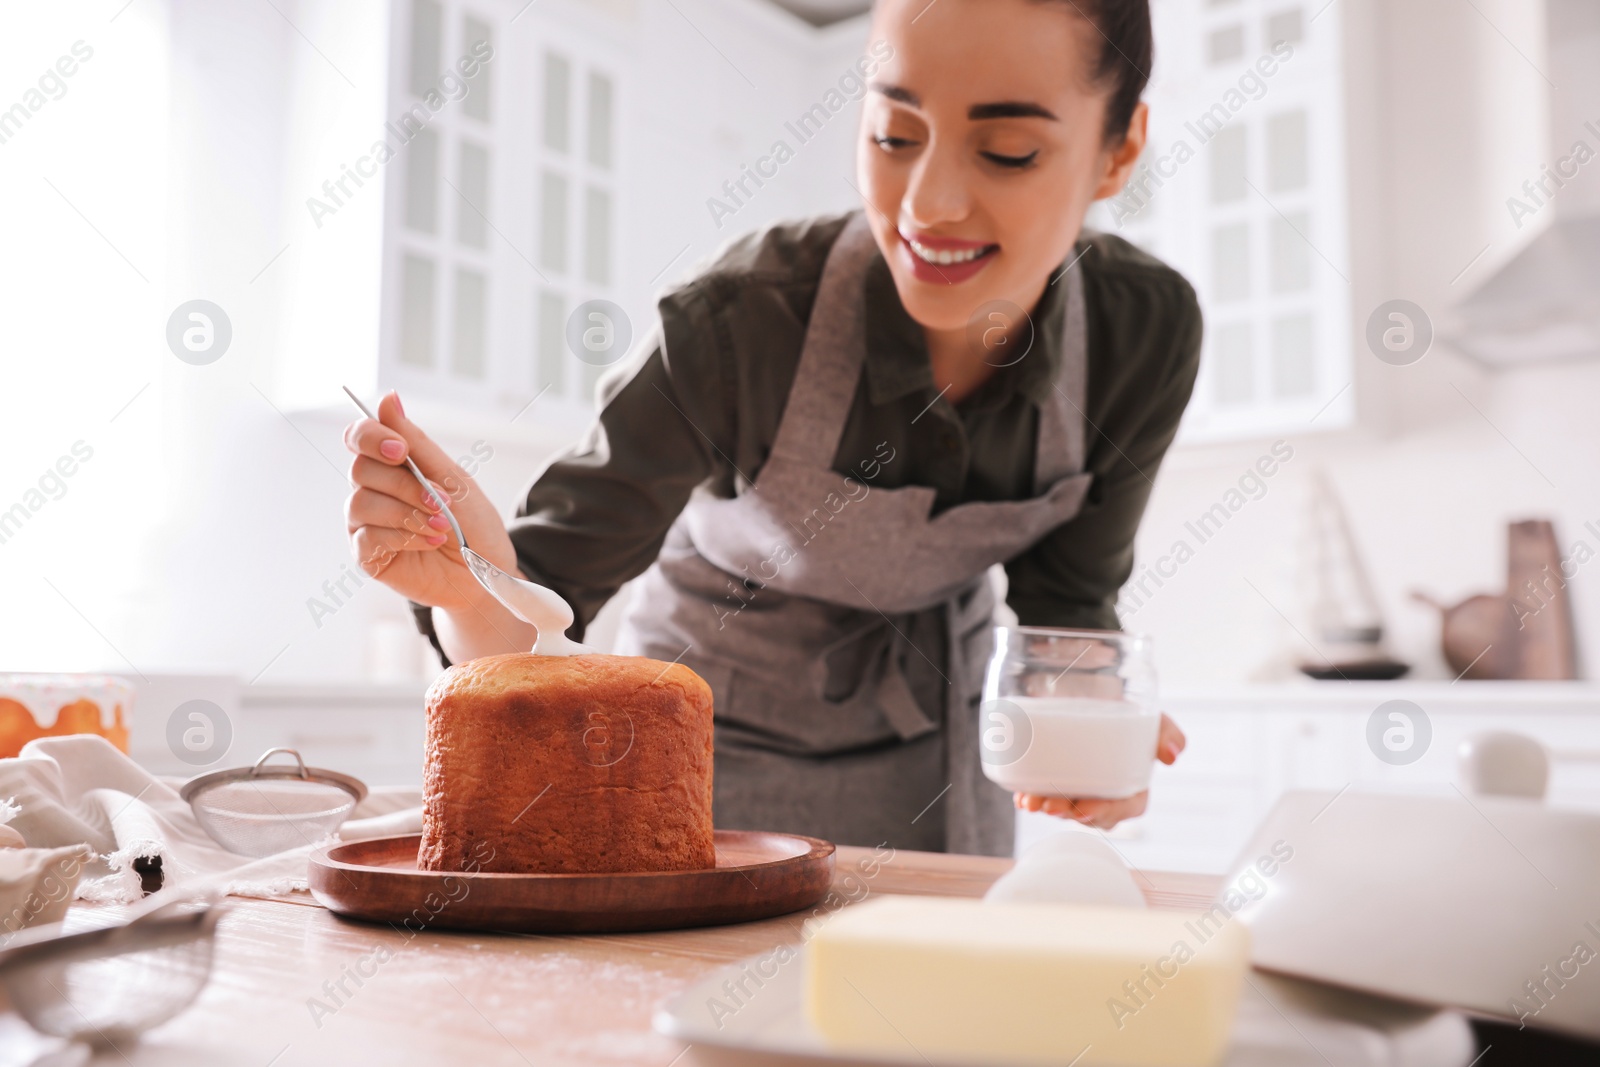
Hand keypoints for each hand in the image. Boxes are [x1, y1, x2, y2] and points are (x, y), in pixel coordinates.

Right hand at [342, 391, 515, 612]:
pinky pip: (368, 537)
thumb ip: (417, 442)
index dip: (372, 437)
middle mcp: (372, 490)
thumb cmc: (472, 524)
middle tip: (439, 502)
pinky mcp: (367, 554)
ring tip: (441, 526)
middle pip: (361, 470)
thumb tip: (389, 398)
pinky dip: (404, 537)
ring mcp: (366, 522)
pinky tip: (429, 542)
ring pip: (361, 503)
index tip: (401, 451)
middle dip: (405, 485)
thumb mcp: (452, 478)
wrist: (485, 572)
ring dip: (408, 513)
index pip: (359, 437)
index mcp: (391, 465)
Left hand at [1013, 713, 1185, 830]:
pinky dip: (1031, 798)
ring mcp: (1077, 786)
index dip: (1105, 814)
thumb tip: (1172, 755)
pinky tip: (1021, 797)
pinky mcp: (1054, 777)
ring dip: (1045, 807)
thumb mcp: (1148, 715)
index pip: (1125, 807)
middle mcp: (1104, 789)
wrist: (1089, 688)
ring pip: (1063, 808)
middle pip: (1089, 814)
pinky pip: (1043, 795)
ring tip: (1031, 802)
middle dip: (1068, 814)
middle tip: (1051, 806)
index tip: (1084, 810)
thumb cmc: (1123, 708)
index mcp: (1131, 782)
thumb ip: (1165, 730)